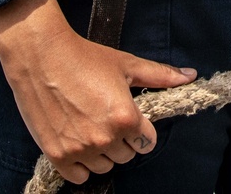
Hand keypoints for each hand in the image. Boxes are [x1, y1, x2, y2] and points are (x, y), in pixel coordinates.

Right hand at [0, 0, 195, 183]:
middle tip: (104, 114)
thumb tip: (190, 76)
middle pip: (125, 156)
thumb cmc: (84, 56)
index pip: (147, 142)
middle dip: (120, 139)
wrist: (41, 54)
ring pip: (103, 166)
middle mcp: (105, 138)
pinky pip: (79, 177)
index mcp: (125, 117)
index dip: (139, 128)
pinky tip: (76, 140)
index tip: (127, 115)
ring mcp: (80, 149)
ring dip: (100, 151)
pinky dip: (80, 164)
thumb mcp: (125, 64)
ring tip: (89, 124)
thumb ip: (160, 75)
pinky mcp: (57, 156)